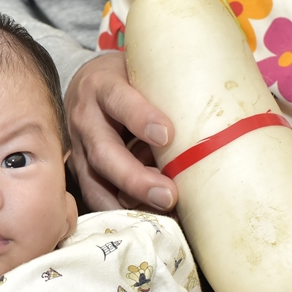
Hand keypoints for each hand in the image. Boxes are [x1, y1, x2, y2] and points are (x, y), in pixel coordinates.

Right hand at [65, 52, 176, 211]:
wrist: (87, 86)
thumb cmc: (127, 79)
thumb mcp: (143, 73)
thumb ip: (165, 94)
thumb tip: (213, 124)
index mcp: (102, 86)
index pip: (119, 100)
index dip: (140, 118)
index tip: (167, 135)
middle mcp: (85, 120)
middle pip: (105, 154)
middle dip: (136, 179)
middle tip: (168, 196)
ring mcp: (78, 150)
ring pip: (97, 184)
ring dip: (131, 203)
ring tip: (165, 216)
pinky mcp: (80, 172)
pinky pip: (98, 198)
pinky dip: (124, 212)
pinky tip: (152, 218)